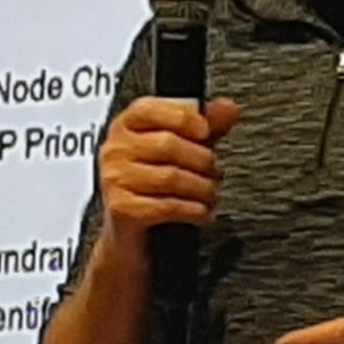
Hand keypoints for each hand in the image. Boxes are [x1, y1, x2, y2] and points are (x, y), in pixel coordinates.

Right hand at [97, 96, 241, 246]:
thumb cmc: (153, 188)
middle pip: (168, 145)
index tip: (205, 131)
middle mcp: (115, 150)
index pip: (150, 109)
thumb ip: (204, 127)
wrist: (130, 235)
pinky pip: (168, 206)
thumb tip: (228, 108)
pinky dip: (193, 210)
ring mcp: (115, 179)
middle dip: (202, 160)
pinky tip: (201, 211)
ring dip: (202, 188)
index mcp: (125, 127)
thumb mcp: (181, 150)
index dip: (183, 118)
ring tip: (210, 193)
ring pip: (171, 177)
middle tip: (214, 172)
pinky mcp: (122, 209)